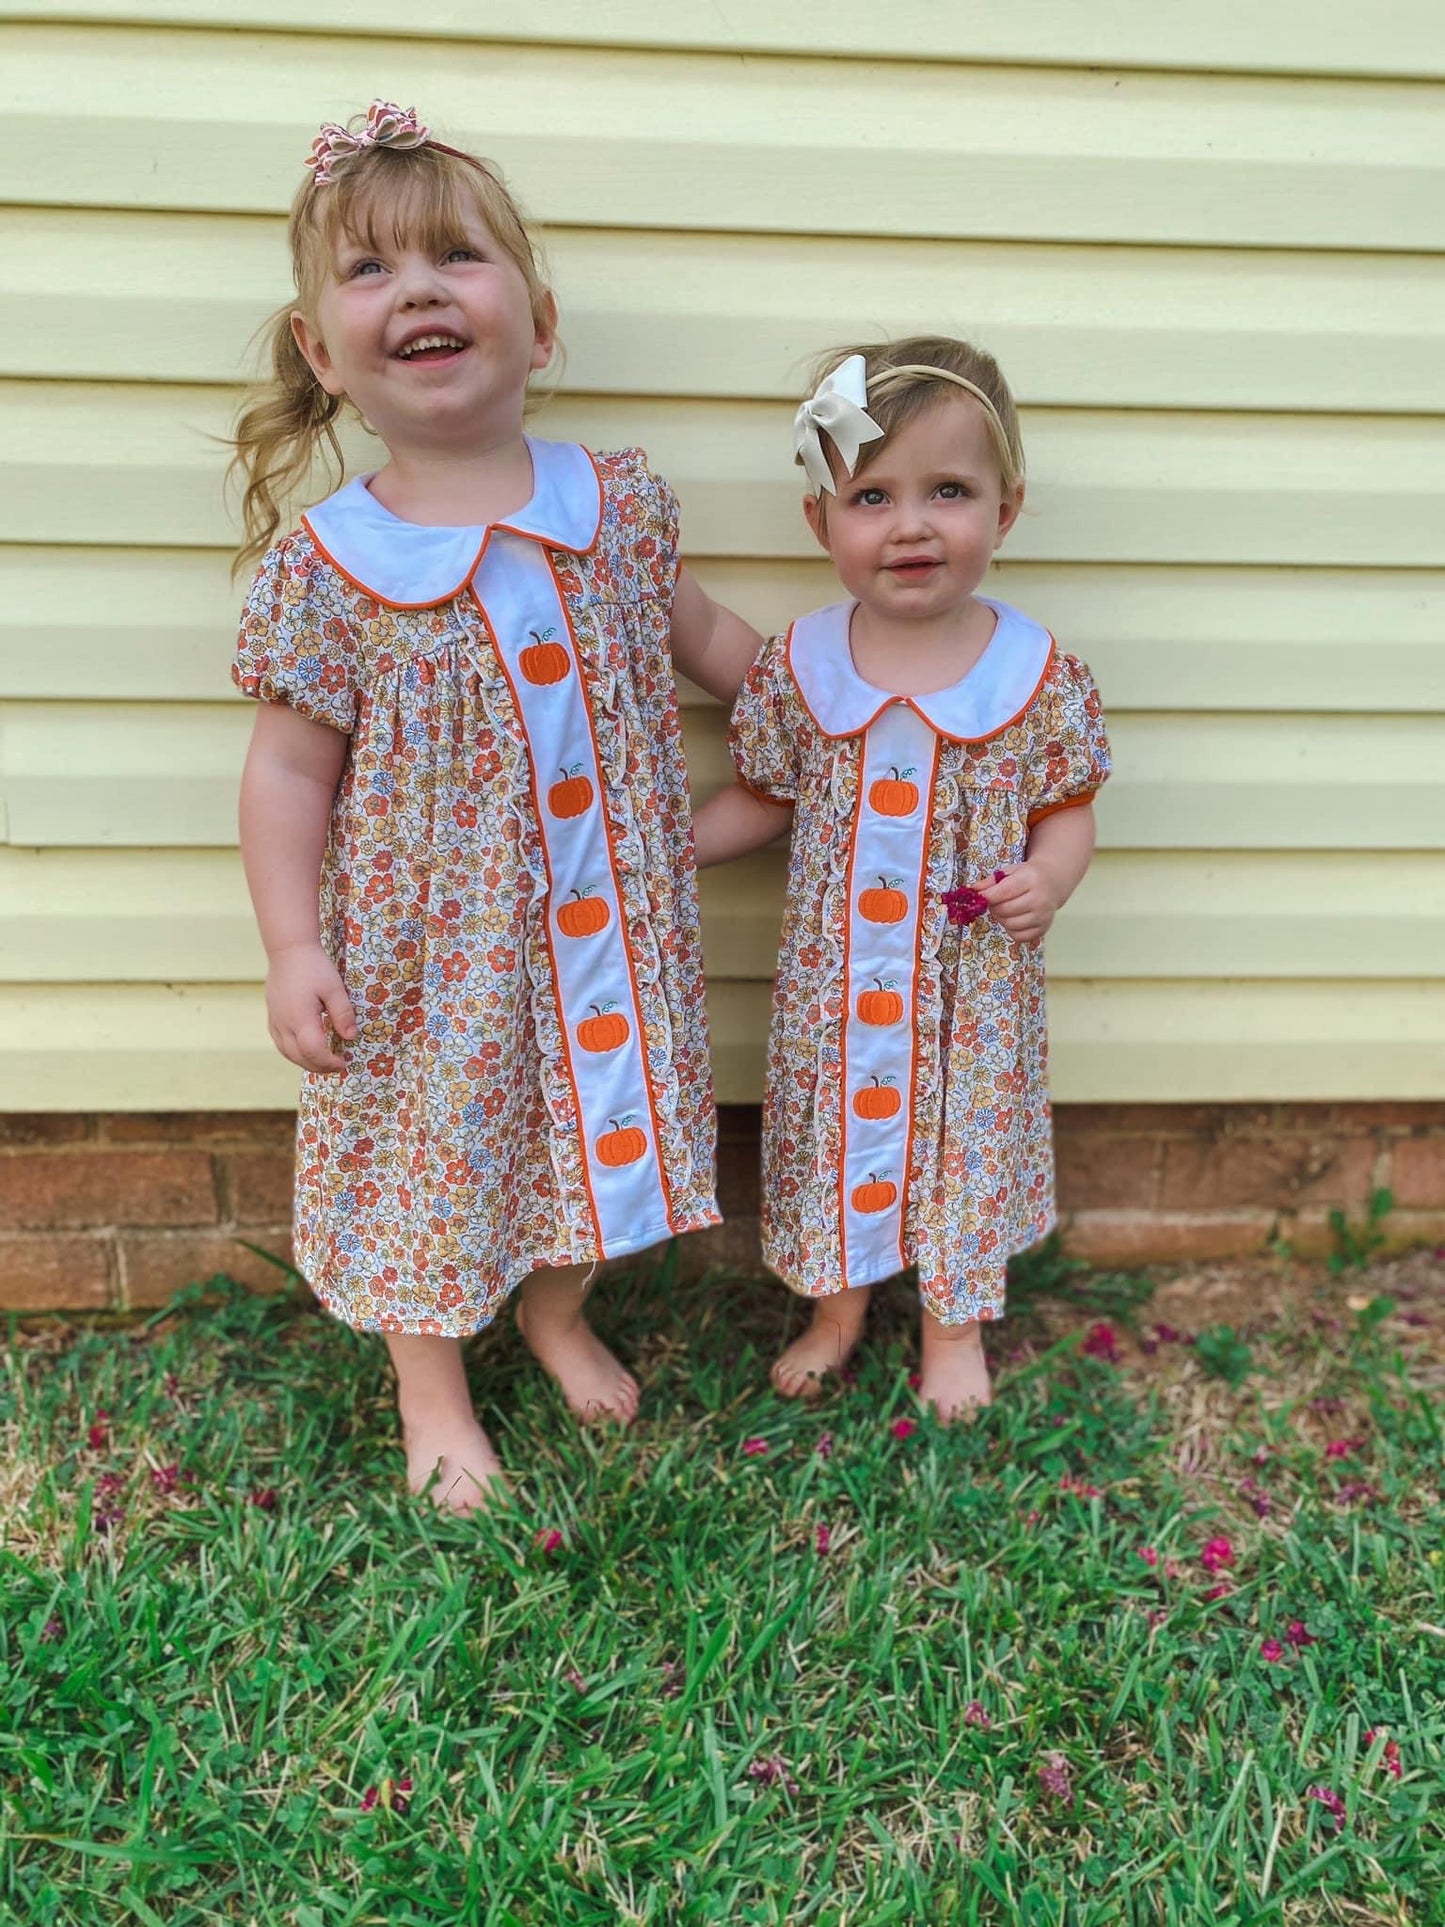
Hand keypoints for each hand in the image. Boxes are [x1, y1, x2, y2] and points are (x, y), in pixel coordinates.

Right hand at [265, 943, 357, 1071]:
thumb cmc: (314, 967)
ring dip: (306, 1063)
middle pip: (299, 1057)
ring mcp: (275, 1021)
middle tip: (337, 1066)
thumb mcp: (335, 988)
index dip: (329, 1062)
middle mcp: (284, 1024)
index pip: (314, 1051)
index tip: (343, 1063)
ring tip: (323, 1062)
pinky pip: (280, 1044)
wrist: (289, 951)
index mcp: (301, 1018)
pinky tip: (306, 1051)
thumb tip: (350, 1037)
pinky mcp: (272, 1017)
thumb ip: (343, 1014)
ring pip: (287, 1053)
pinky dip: (293, 1053)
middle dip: (319, 1067)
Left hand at [979, 862, 1060, 945]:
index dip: (988, 896)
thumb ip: (990, 882)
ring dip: (1001, 919)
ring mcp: (1043, 916)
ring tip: (1004, 910)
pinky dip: (1011, 930)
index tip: (979, 897)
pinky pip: (1019, 936)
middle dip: (994, 907)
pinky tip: (1013, 919)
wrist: (1052, 883)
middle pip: (1006, 910)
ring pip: (1010, 925)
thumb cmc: (1027, 877)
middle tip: (994, 903)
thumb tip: (972, 891)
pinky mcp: (1043, 929)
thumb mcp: (1009, 872)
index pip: (1005, 891)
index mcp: (1031, 880)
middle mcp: (1039, 899)